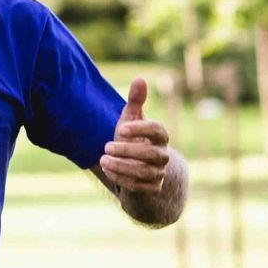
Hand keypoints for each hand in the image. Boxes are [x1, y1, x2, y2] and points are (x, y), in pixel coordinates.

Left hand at [98, 78, 170, 197]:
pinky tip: (108, 171)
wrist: (135, 166)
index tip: (120, 129)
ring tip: (103, 159)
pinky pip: (138, 186)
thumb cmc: (132, 138)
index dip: (140, 129)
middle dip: (126, 150)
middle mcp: (163, 155)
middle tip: (106, 146)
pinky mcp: (152, 188)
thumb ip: (135, 101)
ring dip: (120, 165)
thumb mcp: (131, 119)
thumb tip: (139, 78)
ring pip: (143, 171)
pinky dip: (121, 179)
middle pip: (150, 154)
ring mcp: (159, 173)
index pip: (158, 130)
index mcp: (160, 136)